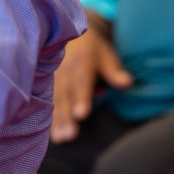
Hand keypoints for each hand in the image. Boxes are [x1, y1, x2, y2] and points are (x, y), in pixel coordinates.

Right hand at [51, 26, 132, 143]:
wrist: (66, 34)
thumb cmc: (92, 50)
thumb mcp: (106, 55)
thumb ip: (114, 71)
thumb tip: (127, 82)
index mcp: (80, 63)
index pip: (81, 83)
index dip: (81, 99)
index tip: (81, 115)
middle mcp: (63, 73)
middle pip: (65, 97)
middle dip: (66, 117)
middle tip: (70, 135)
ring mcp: (53, 80)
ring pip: (54, 103)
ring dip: (57, 122)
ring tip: (61, 139)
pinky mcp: (47, 87)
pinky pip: (47, 104)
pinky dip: (49, 120)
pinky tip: (53, 137)